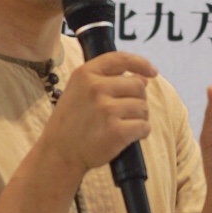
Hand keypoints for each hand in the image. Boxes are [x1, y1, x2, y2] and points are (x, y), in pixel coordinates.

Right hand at [41, 52, 156, 178]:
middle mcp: (96, 88)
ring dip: (139, 118)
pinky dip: (140, 133)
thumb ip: (107, 81)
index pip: (120, 59)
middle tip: (123, 113)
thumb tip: (143, 79)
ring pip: (143, 107)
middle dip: (137, 99)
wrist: (58, 153)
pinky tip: (125, 137)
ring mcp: (106, 109)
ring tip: (120, 126)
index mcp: (85, 74)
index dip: (141, 63)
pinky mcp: (116, 131)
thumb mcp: (79, 92)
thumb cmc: (71, 123)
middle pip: (138, 85)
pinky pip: (144, 126)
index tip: (152, 72)